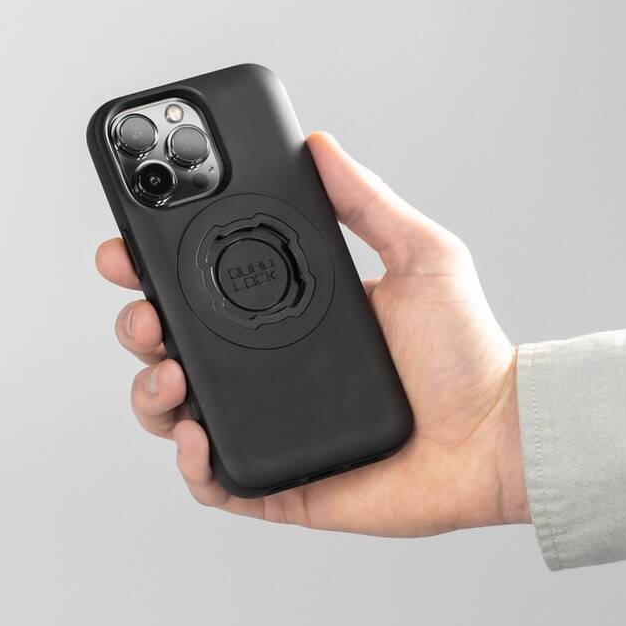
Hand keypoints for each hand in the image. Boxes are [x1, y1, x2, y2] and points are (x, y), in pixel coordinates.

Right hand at [95, 132, 529, 536]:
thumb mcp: (420, 256)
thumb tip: (321, 146)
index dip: (154, 272)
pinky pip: (214, 479)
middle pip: (172, 348)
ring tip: (168, 375)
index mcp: (287, 315)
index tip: (127, 251)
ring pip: (176, 412)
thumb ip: (368, 201)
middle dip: (137, 328)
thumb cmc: (465, 352)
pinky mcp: (280, 479)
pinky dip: (190, 463)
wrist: (498, 434)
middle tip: (146, 315)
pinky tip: (197, 435)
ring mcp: (269, 422)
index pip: (203, 289)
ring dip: (149, 392)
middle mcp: (267, 367)